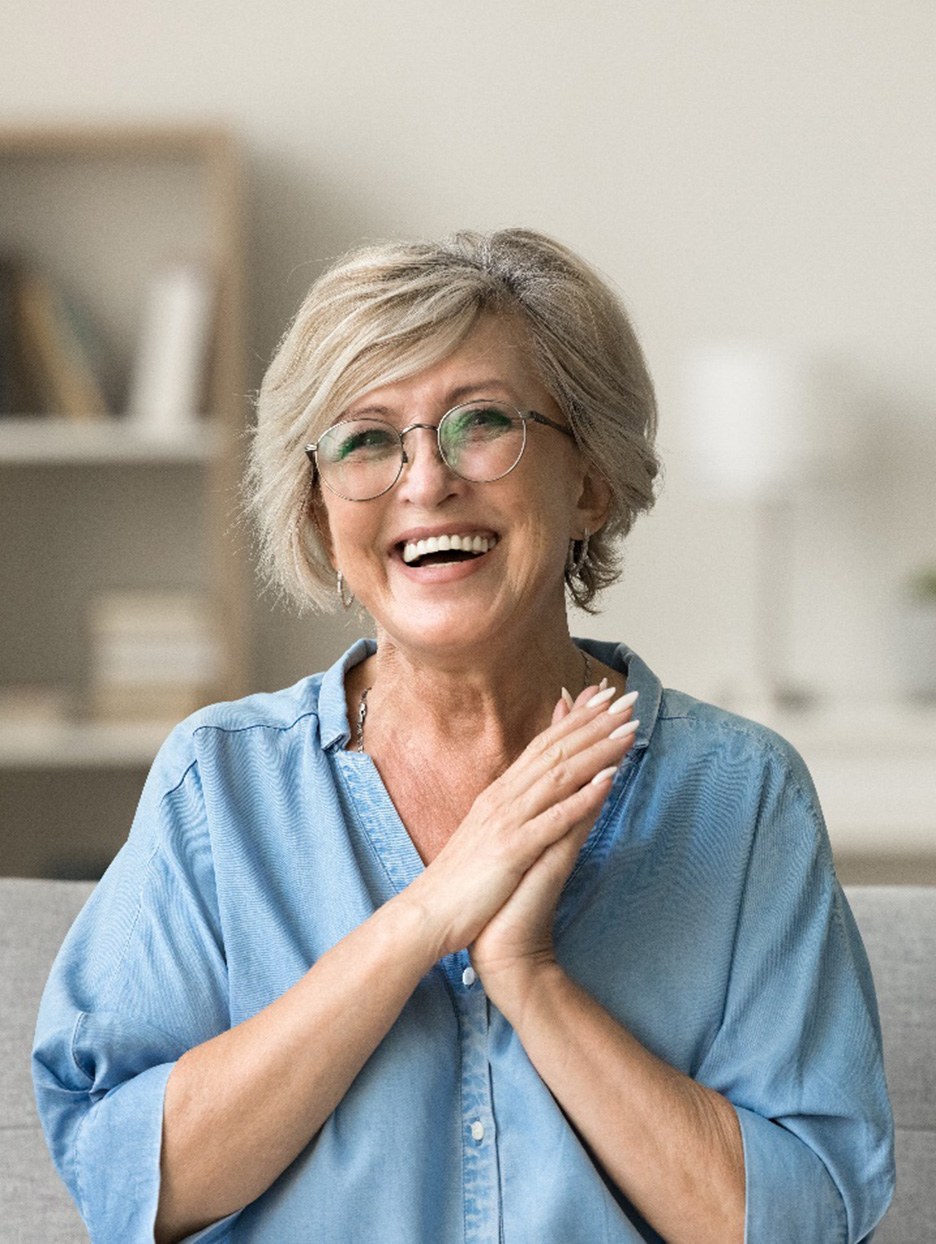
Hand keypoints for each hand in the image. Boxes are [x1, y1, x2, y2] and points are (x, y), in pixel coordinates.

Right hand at [401, 682, 638, 964]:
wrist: (428, 915)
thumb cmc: (462, 881)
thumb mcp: (489, 834)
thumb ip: (514, 804)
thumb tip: (535, 785)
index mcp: (499, 794)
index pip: (543, 744)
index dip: (576, 719)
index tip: (606, 696)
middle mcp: (503, 798)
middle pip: (555, 750)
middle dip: (595, 724)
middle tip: (629, 700)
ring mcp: (507, 821)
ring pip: (559, 775)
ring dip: (597, 751)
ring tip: (629, 730)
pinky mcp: (512, 849)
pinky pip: (554, 819)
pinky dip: (583, 797)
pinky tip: (609, 780)